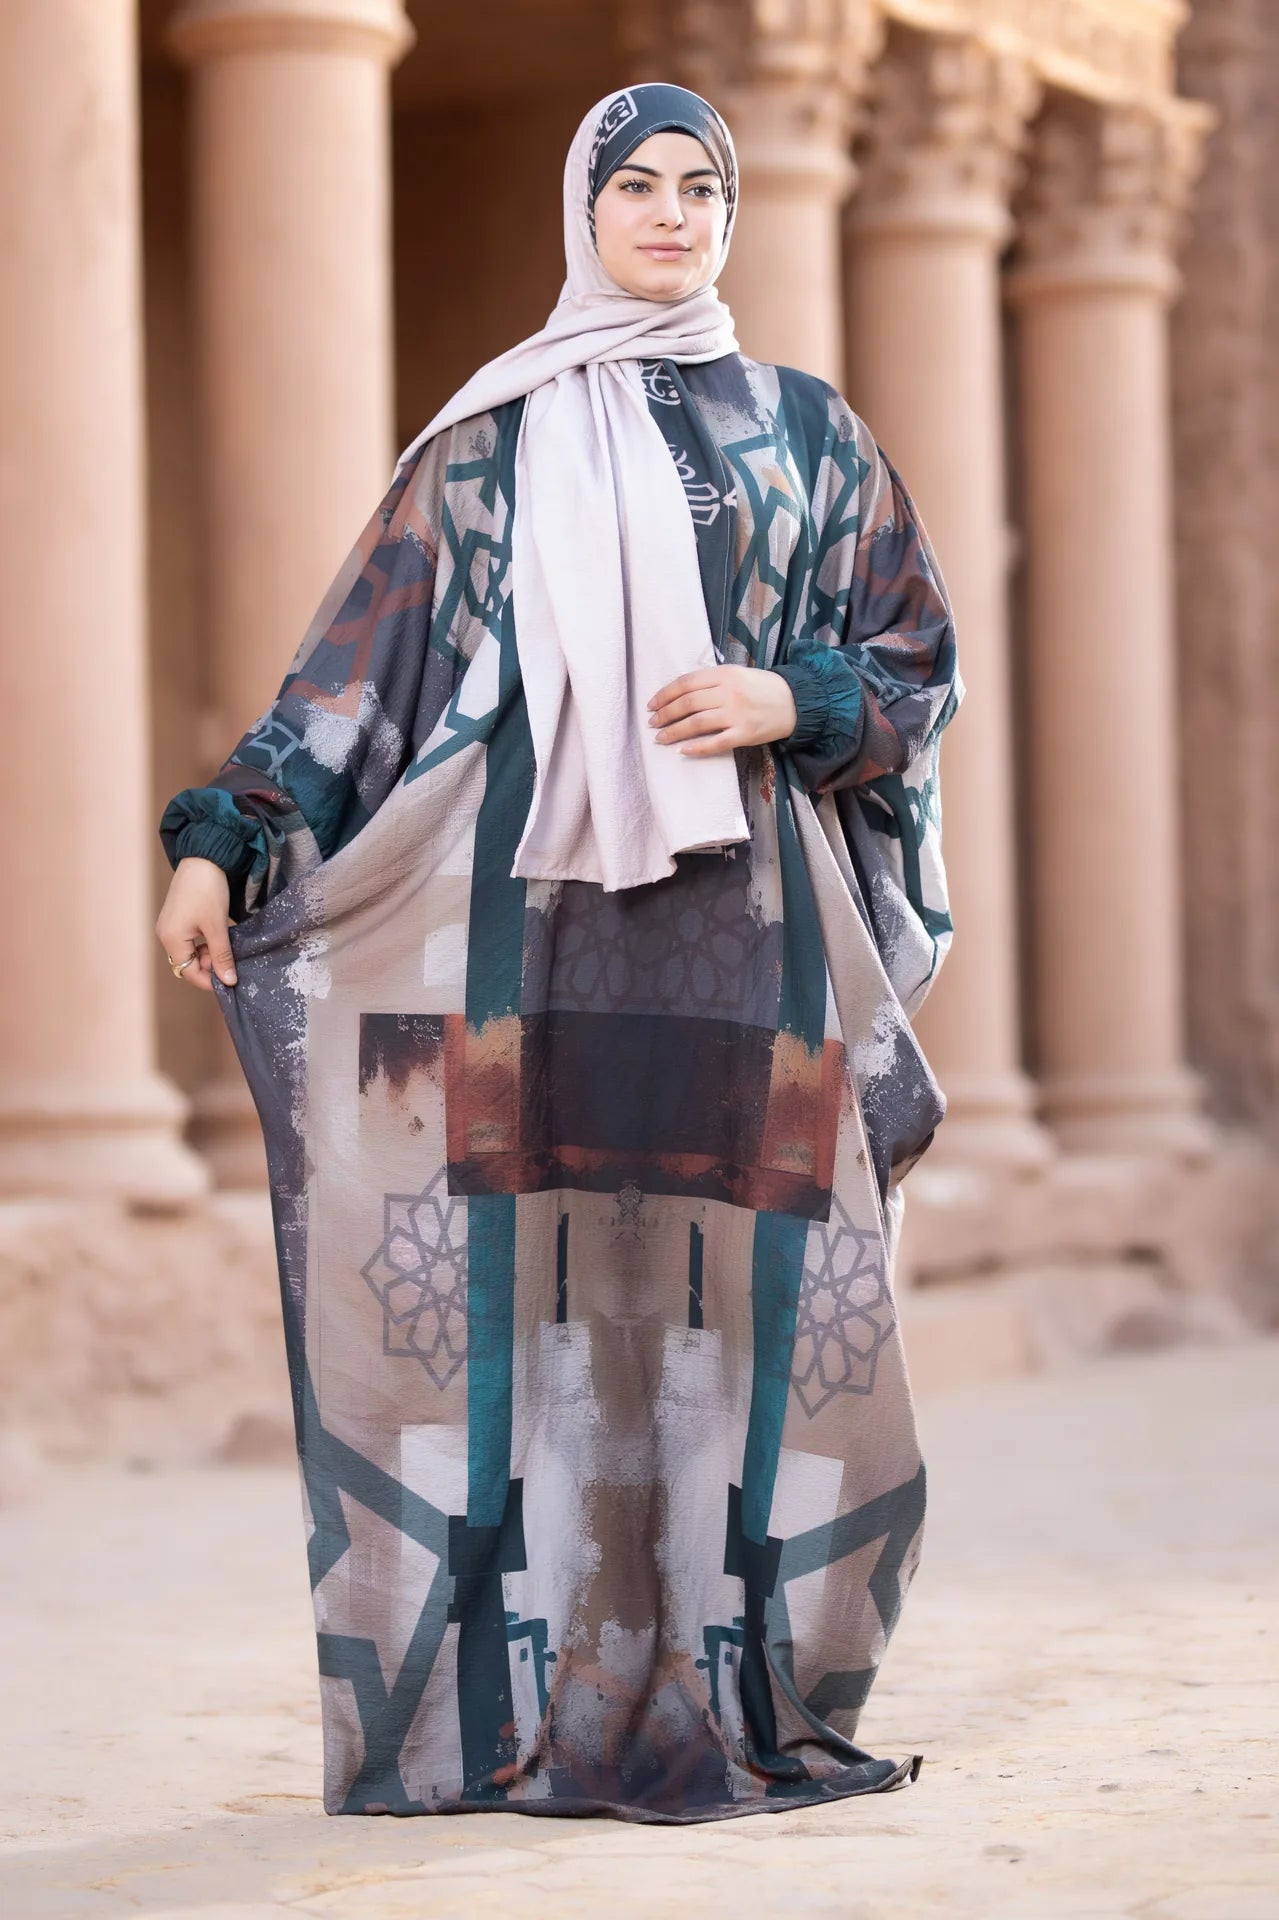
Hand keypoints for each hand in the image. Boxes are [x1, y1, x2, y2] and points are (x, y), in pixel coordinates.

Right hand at [155, 857, 236, 990]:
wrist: (204, 857)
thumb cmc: (208, 891)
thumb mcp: (217, 927)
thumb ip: (222, 956)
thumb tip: (229, 981)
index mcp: (171, 939)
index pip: (188, 972)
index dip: (209, 980)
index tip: (230, 981)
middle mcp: (165, 935)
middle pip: (188, 963)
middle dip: (210, 966)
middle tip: (231, 960)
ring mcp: (170, 926)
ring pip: (190, 952)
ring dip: (209, 954)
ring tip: (227, 946)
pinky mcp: (178, 918)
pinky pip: (190, 940)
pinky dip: (205, 943)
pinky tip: (219, 937)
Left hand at [647, 665, 796, 756]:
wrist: (795, 702)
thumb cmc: (762, 687)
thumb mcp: (737, 674)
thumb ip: (712, 680)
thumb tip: (680, 693)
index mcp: (725, 674)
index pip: (686, 683)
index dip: (665, 694)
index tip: (652, 704)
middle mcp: (729, 693)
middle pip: (688, 703)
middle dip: (665, 714)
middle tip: (652, 723)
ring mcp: (737, 714)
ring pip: (696, 723)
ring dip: (674, 731)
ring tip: (660, 738)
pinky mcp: (745, 734)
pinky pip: (715, 743)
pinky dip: (697, 748)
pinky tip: (682, 750)